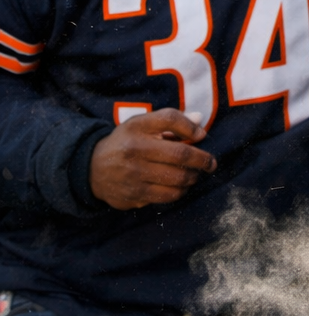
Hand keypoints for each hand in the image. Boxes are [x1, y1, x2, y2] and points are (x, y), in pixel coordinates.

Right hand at [89, 109, 215, 209]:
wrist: (91, 168)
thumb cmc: (127, 142)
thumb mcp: (143, 124)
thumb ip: (172, 121)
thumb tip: (200, 123)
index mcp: (137, 128)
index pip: (170, 119)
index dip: (191, 128)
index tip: (202, 136)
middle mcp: (133, 151)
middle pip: (180, 155)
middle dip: (202, 160)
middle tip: (210, 163)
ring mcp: (132, 176)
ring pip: (177, 179)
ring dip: (192, 178)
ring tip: (194, 174)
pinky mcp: (132, 196)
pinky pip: (167, 196)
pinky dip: (180, 191)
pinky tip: (180, 186)